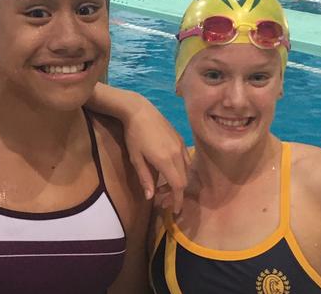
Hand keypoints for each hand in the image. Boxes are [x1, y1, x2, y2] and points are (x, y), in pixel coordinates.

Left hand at [122, 98, 187, 212]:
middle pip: (184, 180)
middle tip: (166, 201)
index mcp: (165, 161)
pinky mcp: (180, 139)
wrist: (139, 111)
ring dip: (180, 181)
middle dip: (178, 194)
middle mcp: (177, 154)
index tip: (174, 210)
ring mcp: (180, 146)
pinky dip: (182, 169)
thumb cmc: (133, 135)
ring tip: (167, 186)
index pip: (178, 186)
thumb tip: (151, 197)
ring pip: (187, 170)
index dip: (178, 200)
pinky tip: (171, 170)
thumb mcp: (136, 158)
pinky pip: (186, 159)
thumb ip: (145, 178)